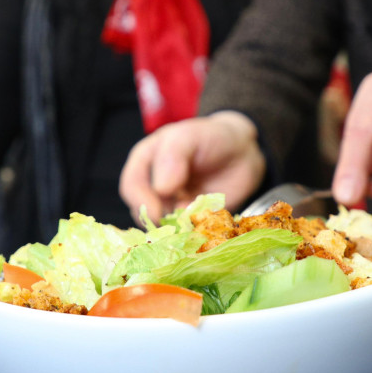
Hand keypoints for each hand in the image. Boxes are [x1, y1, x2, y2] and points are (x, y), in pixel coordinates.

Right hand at [119, 111, 266, 224]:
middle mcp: (153, 188)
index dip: (141, 201)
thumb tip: (161, 188)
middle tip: (177, 226)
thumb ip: (173, 155)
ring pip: (162, 228)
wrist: (240, 152)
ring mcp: (171, 206)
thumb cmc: (210, 137)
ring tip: (194, 226)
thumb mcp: (189, 136)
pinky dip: (192, 236)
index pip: (132, 186)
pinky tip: (205, 230)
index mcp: (145, 162)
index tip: (157, 212)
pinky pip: (185, 235)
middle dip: (158, 221)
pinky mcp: (189, 221)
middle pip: (143, 212)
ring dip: (176, 231)